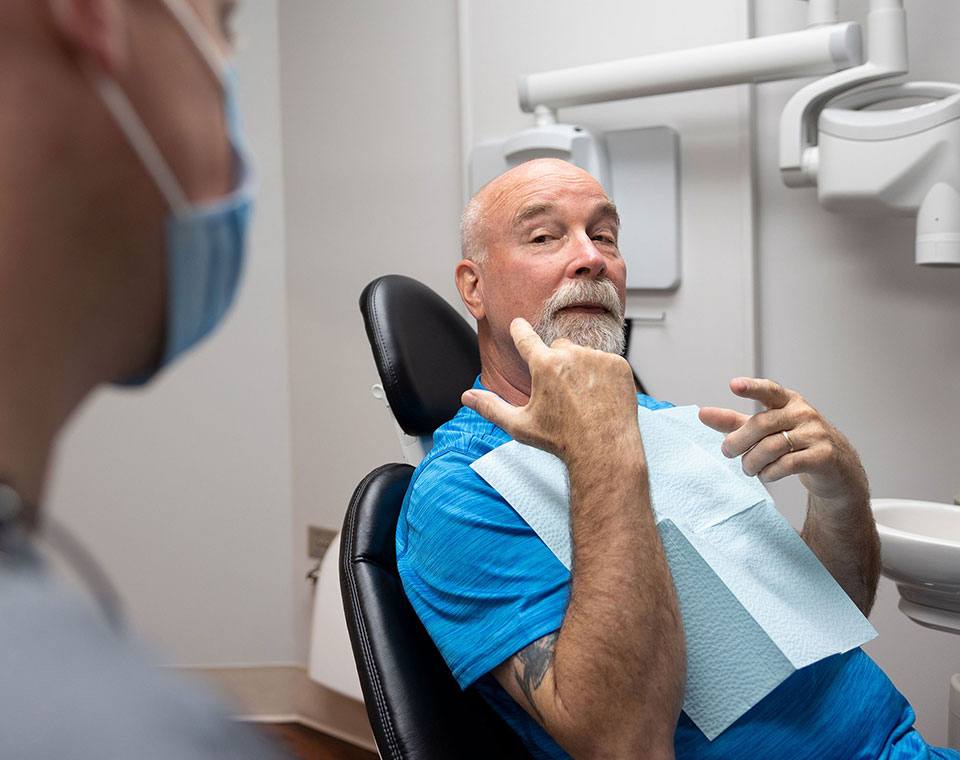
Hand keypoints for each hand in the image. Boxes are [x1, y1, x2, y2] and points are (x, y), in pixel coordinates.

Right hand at [461, 318, 639, 460]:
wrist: (604, 451)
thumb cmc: (561, 441)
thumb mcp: (520, 425)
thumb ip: (491, 407)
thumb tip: (467, 397)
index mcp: (544, 366)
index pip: (526, 336)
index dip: (520, 330)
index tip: (519, 325)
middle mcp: (571, 356)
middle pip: (558, 348)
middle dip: (557, 363)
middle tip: (562, 393)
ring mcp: (598, 359)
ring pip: (583, 354)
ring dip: (581, 369)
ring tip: (583, 399)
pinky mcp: (619, 365)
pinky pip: (605, 361)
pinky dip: (602, 375)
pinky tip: (600, 398)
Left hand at [698, 377, 867, 501]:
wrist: (836, 468)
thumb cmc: (795, 443)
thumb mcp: (766, 429)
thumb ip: (735, 422)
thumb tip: (702, 414)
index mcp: (788, 401)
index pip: (769, 390)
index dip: (751, 387)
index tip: (733, 385)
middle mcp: (803, 413)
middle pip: (762, 424)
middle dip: (739, 441)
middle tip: (727, 452)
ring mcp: (816, 433)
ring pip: (772, 446)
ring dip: (752, 461)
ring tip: (748, 468)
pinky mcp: (823, 456)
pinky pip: (787, 464)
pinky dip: (770, 472)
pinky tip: (766, 475)